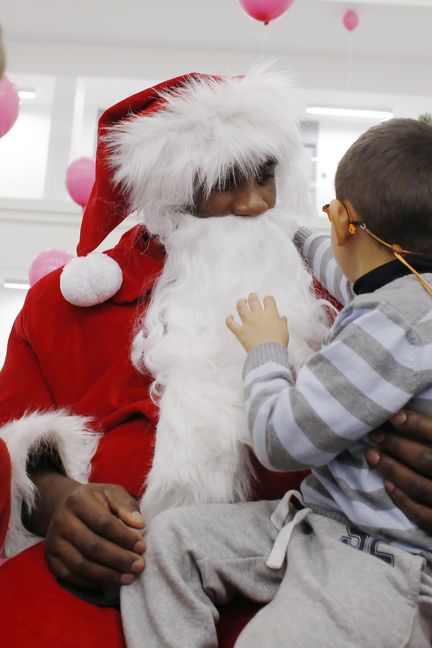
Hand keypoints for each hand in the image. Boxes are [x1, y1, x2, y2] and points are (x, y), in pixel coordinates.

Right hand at [27, 472, 145, 588]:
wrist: (66, 506)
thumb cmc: (97, 501)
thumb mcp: (113, 494)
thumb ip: (127, 506)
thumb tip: (139, 525)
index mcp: (78, 500)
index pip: (103, 523)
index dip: (124, 537)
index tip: (142, 547)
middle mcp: (61, 521)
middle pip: (92, 546)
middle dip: (119, 559)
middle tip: (139, 566)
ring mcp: (54, 542)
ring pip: (81, 565)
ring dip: (108, 574)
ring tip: (130, 577)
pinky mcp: (51, 559)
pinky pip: (71, 576)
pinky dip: (92, 581)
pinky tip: (111, 580)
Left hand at [226, 292, 288, 352]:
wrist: (269, 354)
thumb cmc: (278, 343)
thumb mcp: (284, 331)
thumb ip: (282, 323)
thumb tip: (283, 318)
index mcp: (270, 314)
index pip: (268, 299)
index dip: (268, 299)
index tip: (267, 303)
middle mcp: (258, 315)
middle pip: (253, 299)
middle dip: (252, 296)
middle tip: (252, 297)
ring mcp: (247, 322)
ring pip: (240, 307)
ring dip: (241, 302)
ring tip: (242, 301)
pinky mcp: (240, 331)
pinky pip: (231, 323)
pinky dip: (229, 319)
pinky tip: (230, 317)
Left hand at [366, 410, 431, 532]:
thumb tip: (409, 417)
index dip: (416, 424)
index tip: (393, 416)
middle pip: (426, 459)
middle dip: (397, 445)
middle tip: (374, 434)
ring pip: (420, 486)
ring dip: (393, 469)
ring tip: (372, 455)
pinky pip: (424, 515)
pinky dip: (403, 500)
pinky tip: (388, 485)